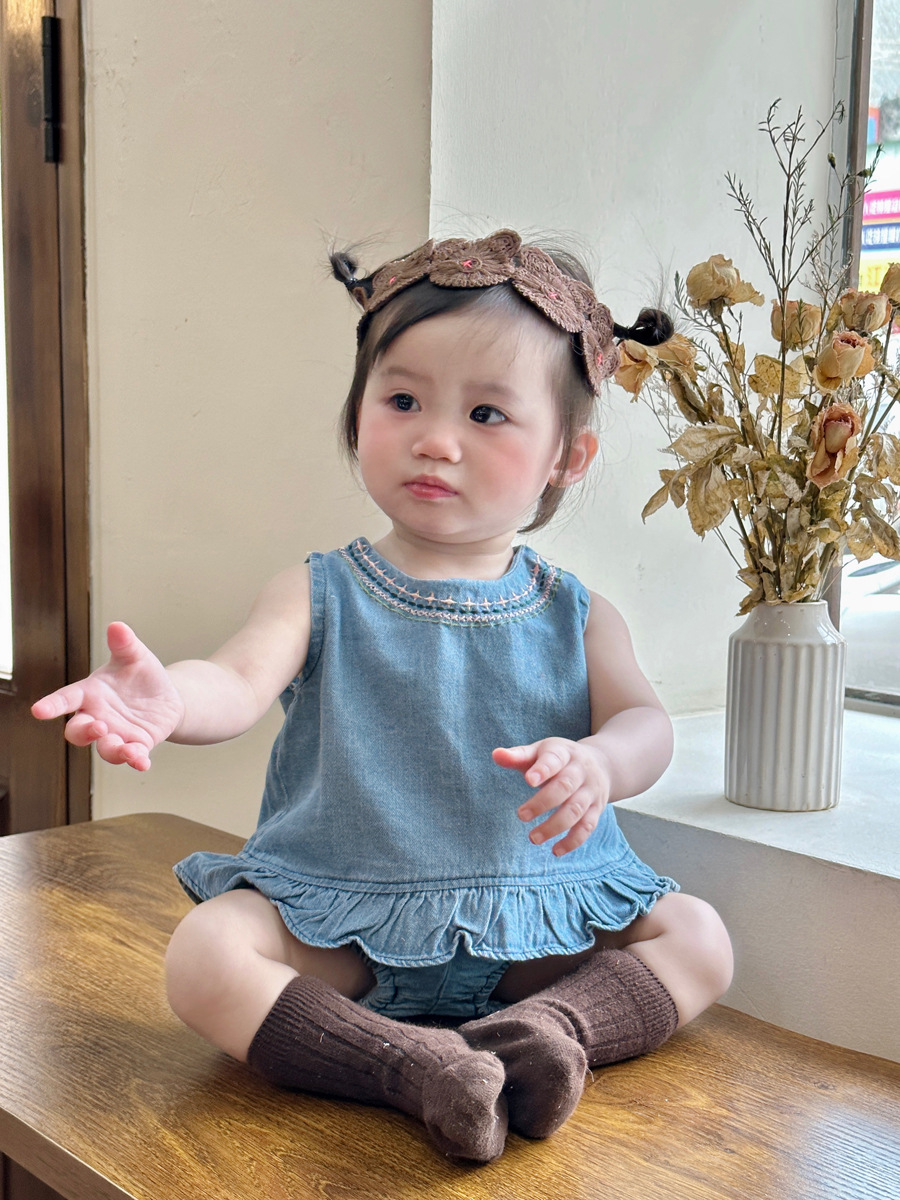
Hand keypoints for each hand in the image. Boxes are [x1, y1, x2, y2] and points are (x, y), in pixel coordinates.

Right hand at [30, 622, 184, 770]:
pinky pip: (131, 757)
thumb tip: (117, 626)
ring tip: (127, 749)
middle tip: (99, 726)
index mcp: (91, 693)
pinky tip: (143, 762)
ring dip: (111, 750)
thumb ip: (124, 644)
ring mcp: (116, 734)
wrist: (166, 697)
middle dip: (84, 731)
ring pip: (104, 749)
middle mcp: (98, 717)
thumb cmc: (141, 675)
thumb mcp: (135, 657)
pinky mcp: (136, 746)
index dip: (52, 705)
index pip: (66, 699)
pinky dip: (136, 760)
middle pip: (77, 731)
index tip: (38, 711)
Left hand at [493, 738, 611, 856]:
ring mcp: (591, 791)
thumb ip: (518, 756)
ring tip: (533, 838)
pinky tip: (555, 851)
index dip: (543, 769)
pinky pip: (587, 826)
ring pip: (576, 809)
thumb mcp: (540, 752)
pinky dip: (572, 841)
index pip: (554, 759)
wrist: (601, 763)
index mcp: (564, 752)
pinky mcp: (597, 809)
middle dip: (543, 803)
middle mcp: (581, 771)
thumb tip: (496, 754)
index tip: (529, 781)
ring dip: (554, 826)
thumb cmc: (559, 759)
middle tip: (521, 816)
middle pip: (565, 786)